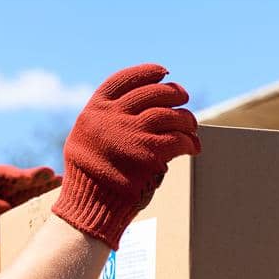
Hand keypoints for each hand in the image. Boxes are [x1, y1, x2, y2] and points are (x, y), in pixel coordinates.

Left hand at [0, 165, 61, 278]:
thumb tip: (6, 205)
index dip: (16, 174)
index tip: (31, 176)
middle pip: (16, 184)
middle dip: (35, 180)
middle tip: (55, 177)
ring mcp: (0, 209)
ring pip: (24, 197)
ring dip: (41, 193)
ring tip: (62, 187)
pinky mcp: (6, 224)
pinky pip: (24, 215)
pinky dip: (37, 211)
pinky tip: (52, 208)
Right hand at [52, 63, 199, 247]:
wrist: (90, 205)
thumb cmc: (89, 177)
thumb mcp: (84, 140)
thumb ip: (104, 122)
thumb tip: (134, 107)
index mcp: (94, 111)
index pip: (124, 80)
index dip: (146, 73)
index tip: (163, 73)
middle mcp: (112, 117)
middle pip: (152, 94)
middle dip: (172, 94)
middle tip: (184, 98)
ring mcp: (131, 133)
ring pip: (169, 115)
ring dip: (186, 119)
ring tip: (192, 126)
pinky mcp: (148, 153)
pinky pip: (178, 140)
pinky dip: (189, 142)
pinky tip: (193, 147)